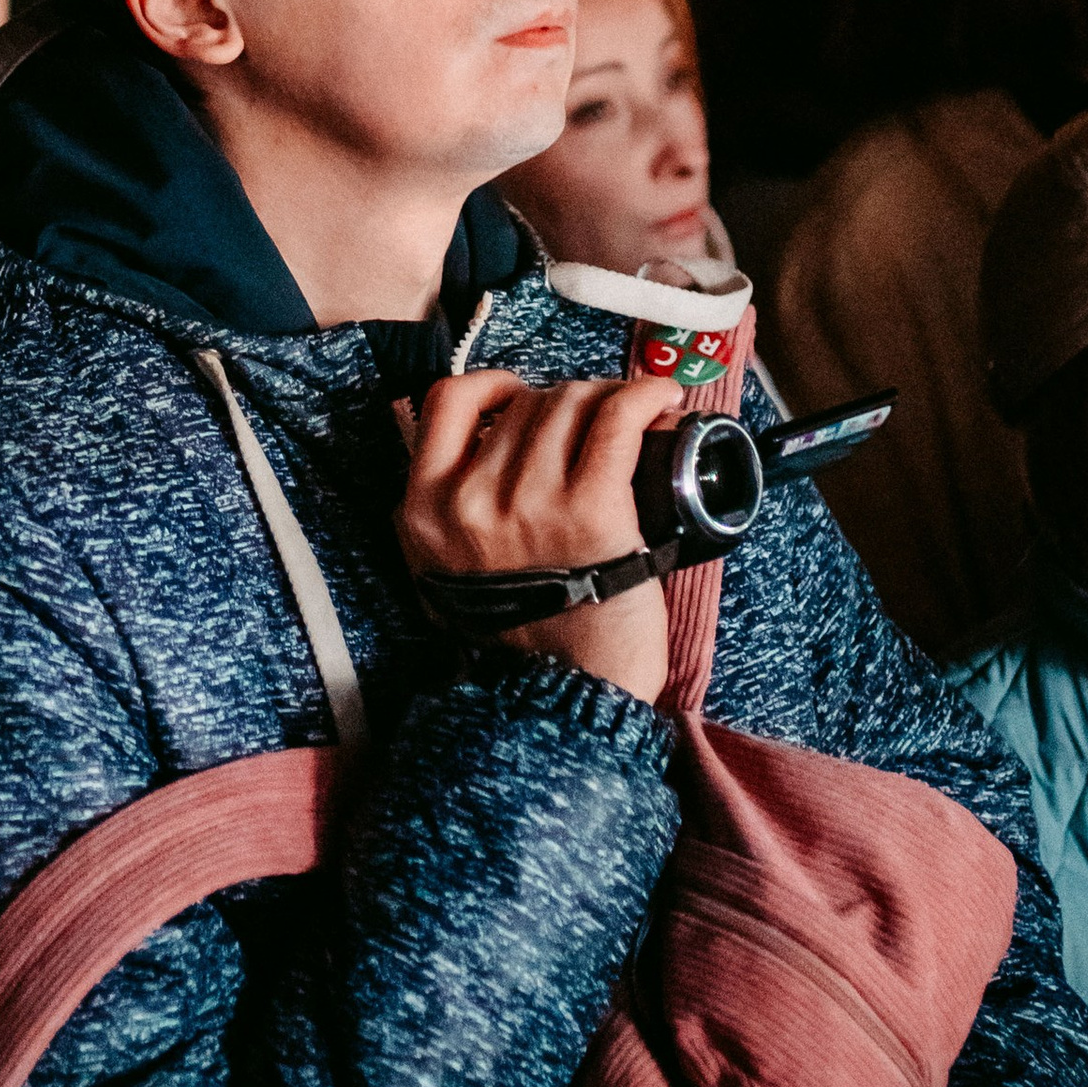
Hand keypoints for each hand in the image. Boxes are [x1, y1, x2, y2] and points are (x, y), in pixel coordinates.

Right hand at [400, 372, 680, 703]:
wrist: (571, 699)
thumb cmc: (528, 634)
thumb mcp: (449, 570)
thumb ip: (447, 512)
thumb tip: (485, 440)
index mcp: (425, 513)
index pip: (447, 401)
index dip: (493, 387)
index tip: (522, 397)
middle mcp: (469, 503)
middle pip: (527, 404)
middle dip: (569, 403)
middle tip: (599, 427)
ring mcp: (529, 504)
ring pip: (572, 404)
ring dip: (609, 399)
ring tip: (634, 419)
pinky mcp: (590, 511)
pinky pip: (617, 421)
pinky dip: (645, 396)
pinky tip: (662, 399)